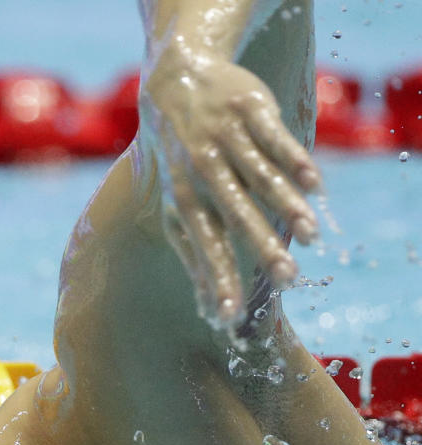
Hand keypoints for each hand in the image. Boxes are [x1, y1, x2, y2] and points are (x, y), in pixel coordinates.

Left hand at [139, 45, 321, 325]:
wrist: (175, 83)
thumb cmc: (180, 161)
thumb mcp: (177, 205)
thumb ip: (195, 255)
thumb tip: (210, 310)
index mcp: (184, 199)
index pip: (203, 247)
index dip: (218, 280)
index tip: (232, 315)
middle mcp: (202, 170)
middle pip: (235, 214)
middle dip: (261, 247)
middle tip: (288, 279)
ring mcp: (225, 138)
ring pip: (260, 177)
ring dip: (287, 206)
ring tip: (313, 236)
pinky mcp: (249, 110)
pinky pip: (275, 138)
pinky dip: (295, 161)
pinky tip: (315, 185)